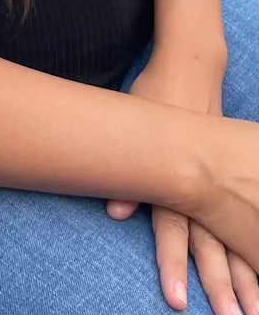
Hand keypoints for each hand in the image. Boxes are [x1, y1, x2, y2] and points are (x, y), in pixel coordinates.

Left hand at [107, 48, 258, 314]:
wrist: (190, 68)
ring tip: (254, 308)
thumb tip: (114, 209)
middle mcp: (199, 181)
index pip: (172, 229)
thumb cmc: (153, 97)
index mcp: (172, 173)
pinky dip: (255, 249)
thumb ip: (129, 176)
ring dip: (246, 276)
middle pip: (211, 244)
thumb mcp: (134, 126)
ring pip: (236, 238)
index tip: (176, 299)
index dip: (173, 264)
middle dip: (220, 284)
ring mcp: (220, 178)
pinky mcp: (233, 171)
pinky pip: (246, 220)